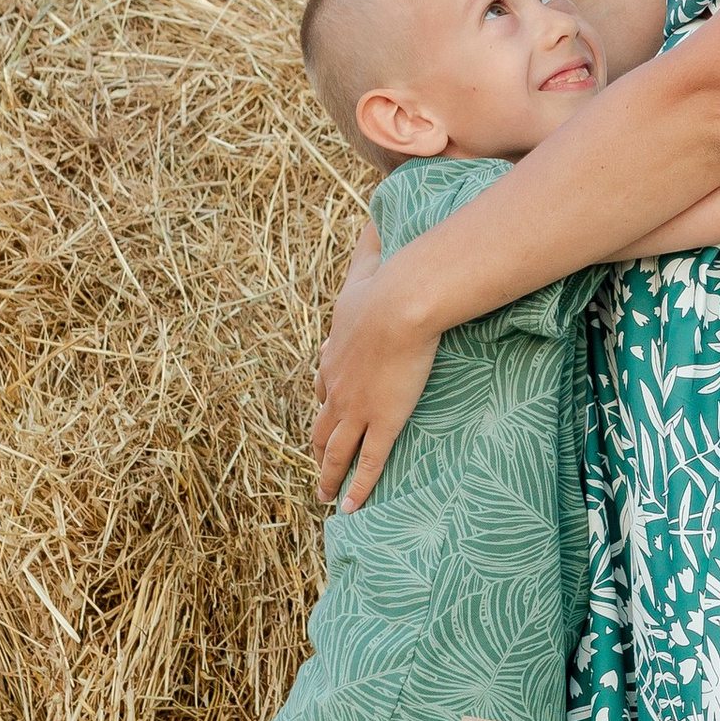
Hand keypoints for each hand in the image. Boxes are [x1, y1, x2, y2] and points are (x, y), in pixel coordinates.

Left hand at [309, 249, 437, 509]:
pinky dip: (357, 488)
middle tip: (317, 461)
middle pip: (321, 421)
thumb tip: (373, 211)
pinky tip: (350, 509)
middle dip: (318, 443)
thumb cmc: (391, 281)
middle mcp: (337, 384)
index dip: (324, 396)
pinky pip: (366, 464)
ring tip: (325, 495)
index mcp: (335, 350)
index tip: (325, 405)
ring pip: (335, 450)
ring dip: (328, 474)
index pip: (324, 380)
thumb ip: (372, 240)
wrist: (403, 302)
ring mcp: (356, 407)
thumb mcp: (372, 258)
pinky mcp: (380, 422)